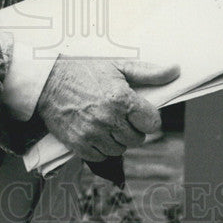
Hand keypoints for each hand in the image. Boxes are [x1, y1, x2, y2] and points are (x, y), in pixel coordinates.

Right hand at [39, 0, 178, 160]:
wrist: (46, 83)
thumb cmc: (83, 71)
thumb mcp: (117, 66)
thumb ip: (148, 72)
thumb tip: (175, 70)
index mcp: (120, 99)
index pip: (152, 122)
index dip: (147, 117)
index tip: (138, 111)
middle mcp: (108, 119)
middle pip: (137, 139)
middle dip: (132, 128)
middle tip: (119, 115)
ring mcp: (93, 134)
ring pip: (120, 150)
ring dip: (116, 139)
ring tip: (105, 122)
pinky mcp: (79, 145)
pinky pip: (101, 157)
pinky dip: (100, 147)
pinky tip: (93, 131)